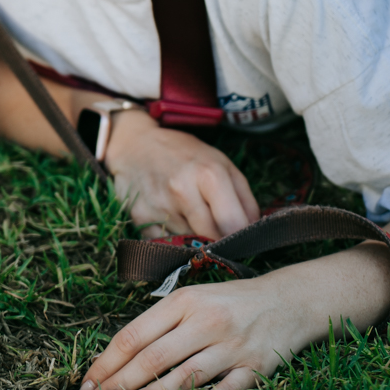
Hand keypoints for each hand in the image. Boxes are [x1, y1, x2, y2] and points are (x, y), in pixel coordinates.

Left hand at [80, 271, 308, 389]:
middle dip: (119, 383)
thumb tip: (120, 354)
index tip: (88, 382)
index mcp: (183, 301)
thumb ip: (161, 321)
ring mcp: (230, 346)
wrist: (287, 300)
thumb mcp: (193, 298)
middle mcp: (205, 321)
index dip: (107, 361)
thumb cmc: (230, 301)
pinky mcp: (253, 369)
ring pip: (182, 378)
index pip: (134, 334)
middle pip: (153, 358)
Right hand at [105, 110, 258, 240]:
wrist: (135, 144)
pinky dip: (173, 240)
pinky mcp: (140, 219)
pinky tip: (170, 219)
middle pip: (212, 240)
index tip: (243, 239)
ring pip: (190, 244)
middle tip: (218, 232)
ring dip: (195, 239)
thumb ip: (244, 198)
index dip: (242, 238)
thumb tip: (254, 234)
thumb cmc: (184, 154)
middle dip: (219, 241)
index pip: (234, 226)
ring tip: (190, 217)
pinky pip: (166, 245)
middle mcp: (182, 189)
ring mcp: (159, 206)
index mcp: (208, 173)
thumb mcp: (221, 163)